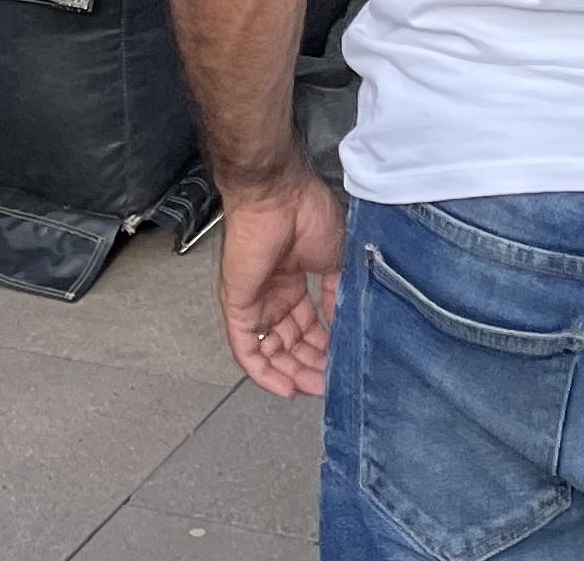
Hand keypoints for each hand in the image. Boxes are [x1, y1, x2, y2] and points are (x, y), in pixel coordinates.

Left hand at [215, 168, 343, 397]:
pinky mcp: (237, 307)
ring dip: (291, 373)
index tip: (341, 365)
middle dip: (310, 366)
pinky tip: (285, 387)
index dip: (324, 349)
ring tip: (314, 388)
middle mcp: (272, 296)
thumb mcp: (335, 259)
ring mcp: (254, 302)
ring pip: (269, 352)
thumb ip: (338, 294)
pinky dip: (264, 373)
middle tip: (330, 384)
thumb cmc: (307, 214)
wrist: (278, 196)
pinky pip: (246, 349)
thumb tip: (346, 323)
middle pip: (290, 344)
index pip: (307, 327)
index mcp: (294, 282)